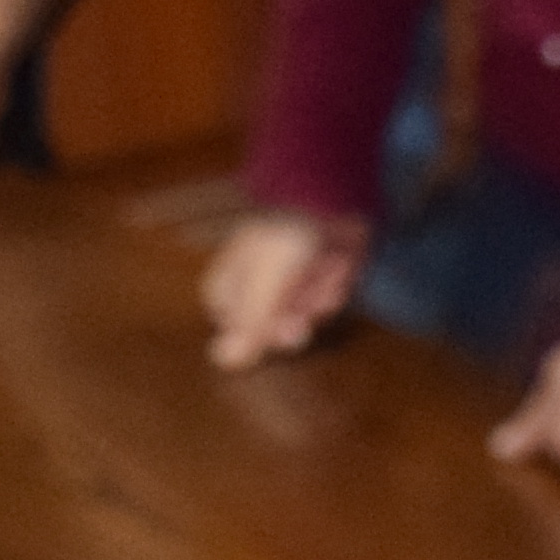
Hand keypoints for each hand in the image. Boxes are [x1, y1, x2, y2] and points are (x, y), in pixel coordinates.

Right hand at [201, 212, 364, 370]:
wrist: (335, 197)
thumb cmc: (287, 234)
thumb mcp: (264, 282)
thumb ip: (248, 324)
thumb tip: (223, 362)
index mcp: (231, 283)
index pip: (235, 328)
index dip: (256, 333)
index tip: (271, 328)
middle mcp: (259, 287)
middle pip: (270, 330)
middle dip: (291, 322)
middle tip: (302, 319)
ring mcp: (291, 285)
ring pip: (302, 318)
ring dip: (317, 300)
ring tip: (323, 273)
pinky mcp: (321, 282)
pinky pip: (326, 303)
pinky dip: (334, 287)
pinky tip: (337, 266)